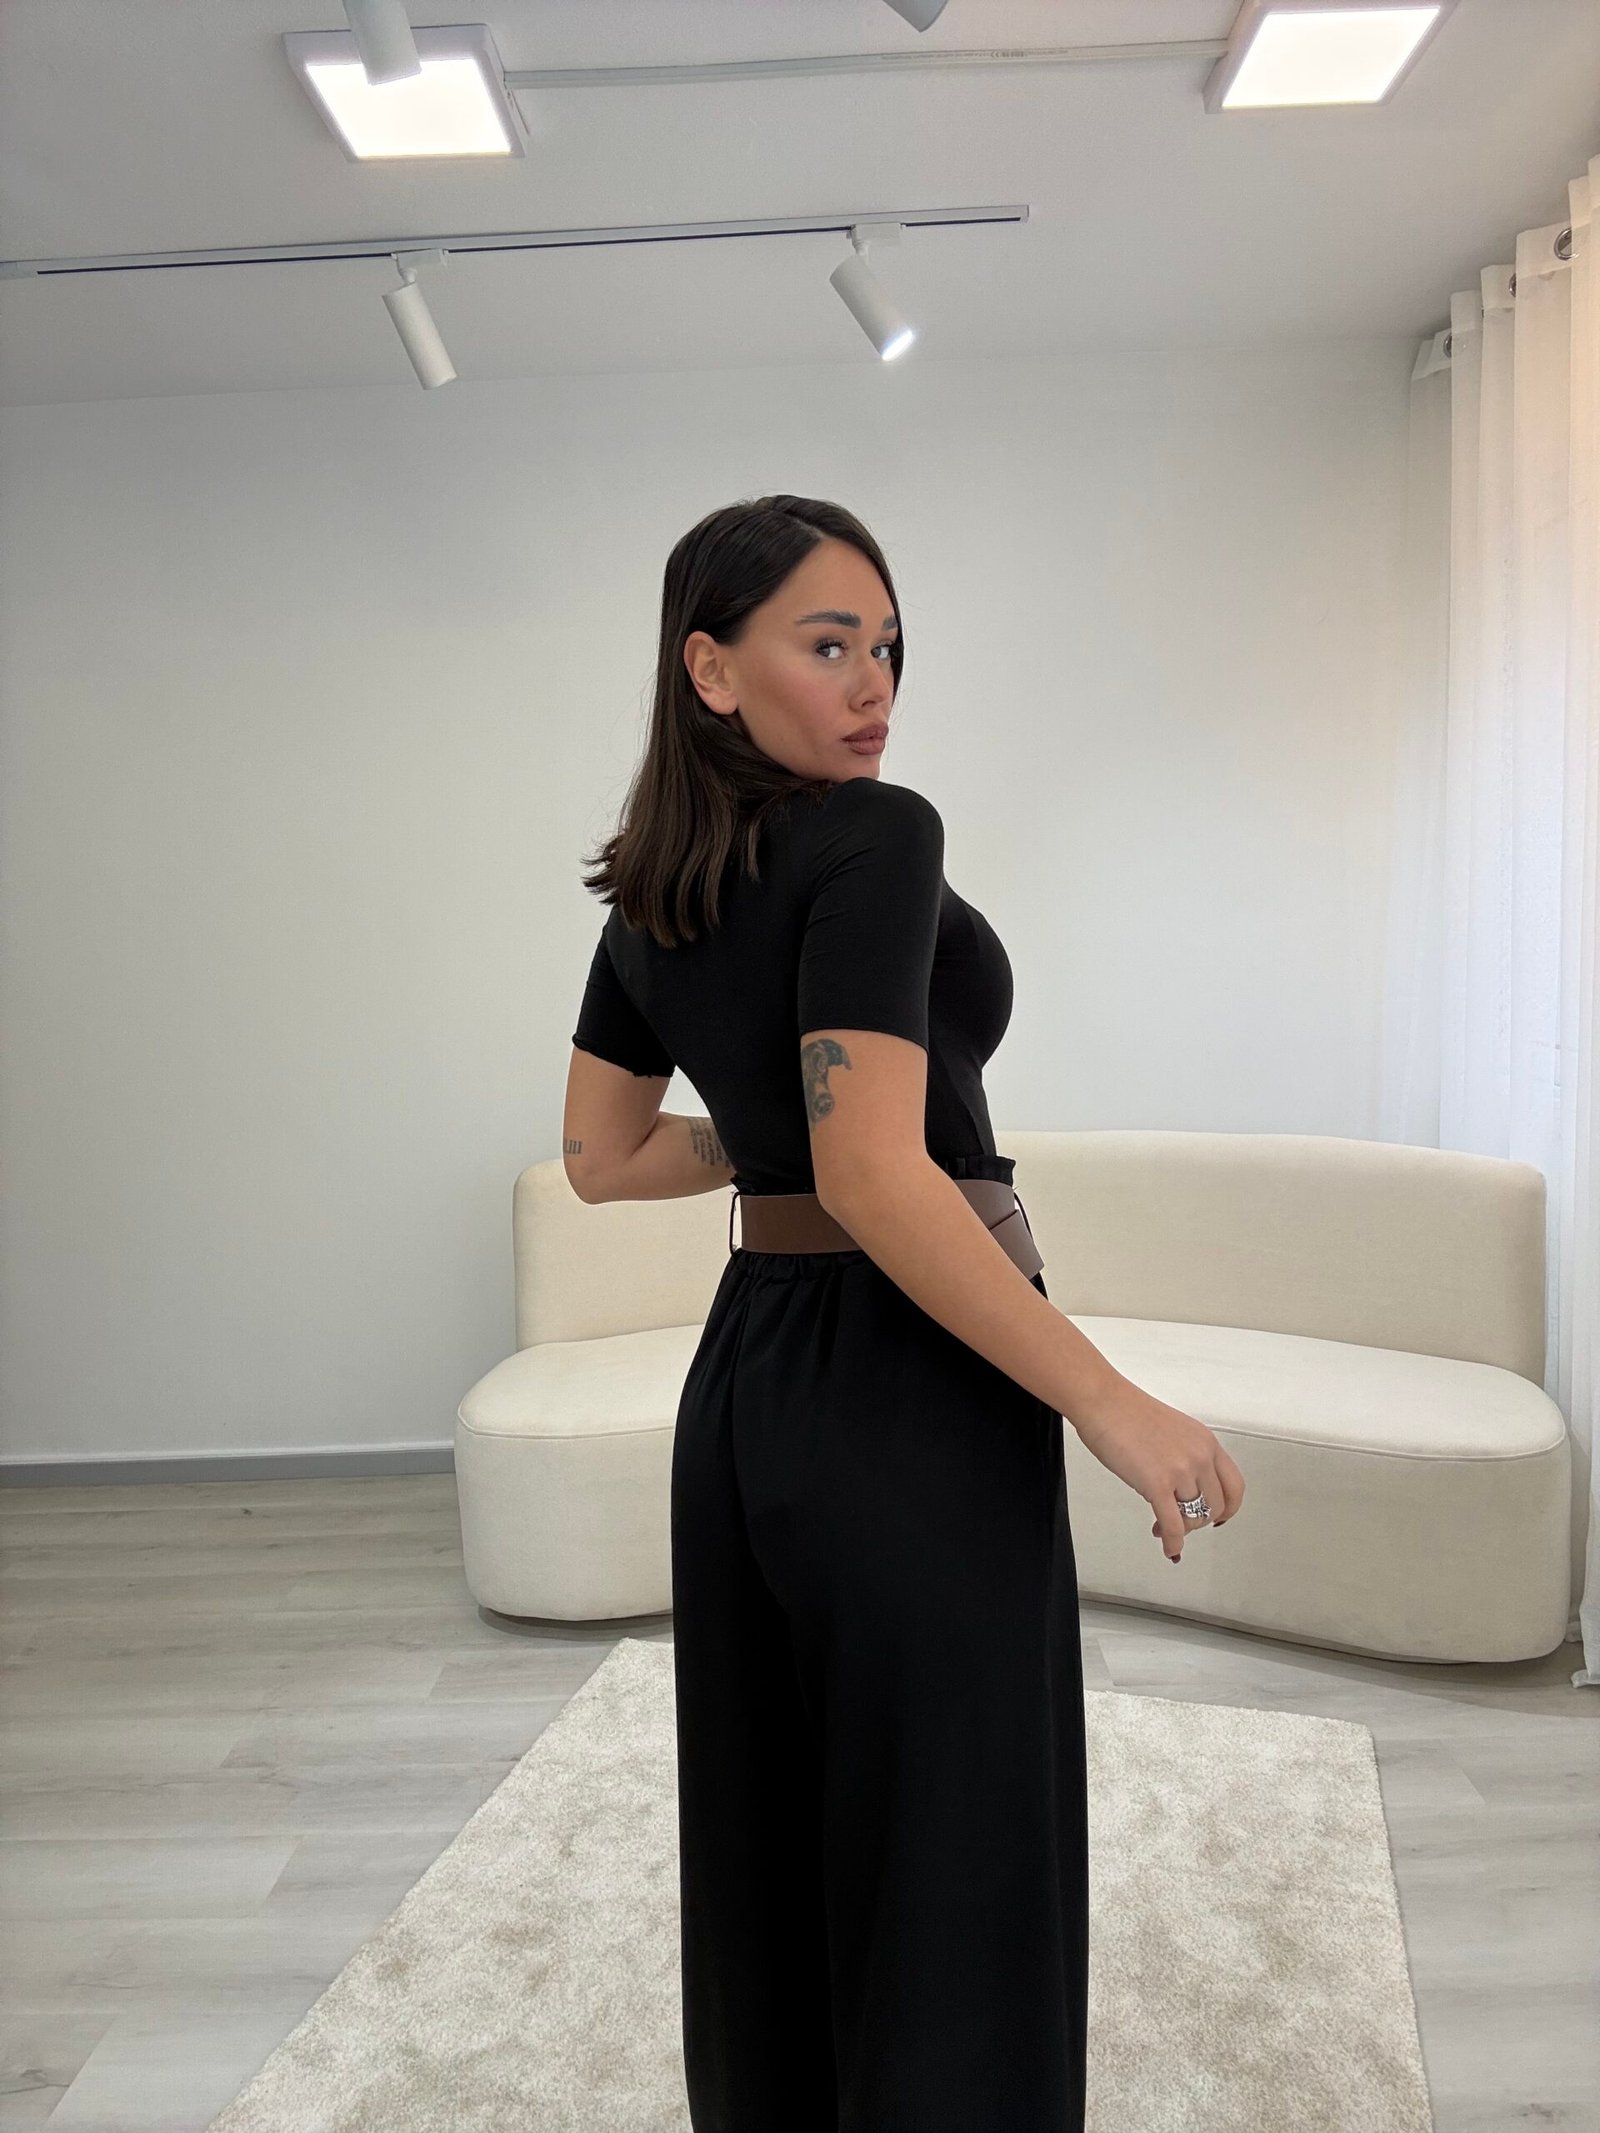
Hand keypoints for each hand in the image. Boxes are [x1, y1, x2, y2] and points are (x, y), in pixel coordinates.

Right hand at [1072, 1378, 1244, 1561]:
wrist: (1103, 1401)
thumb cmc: (1126, 1412)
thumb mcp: (1174, 1430)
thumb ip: (1186, 1456)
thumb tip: (1184, 1486)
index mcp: (1206, 1442)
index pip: (1234, 1486)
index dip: (1229, 1508)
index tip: (1220, 1517)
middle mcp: (1200, 1456)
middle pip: (1216, 1506)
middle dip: (1198, 1521)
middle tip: (1182, 1524)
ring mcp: (1181, 1471)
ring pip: (1195, 1518)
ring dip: (1181, 1530)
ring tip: (1163, 1528)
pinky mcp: (1158, 1484)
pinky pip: (1173, 1526)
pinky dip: (1172, 1542)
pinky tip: (1167, 1546)